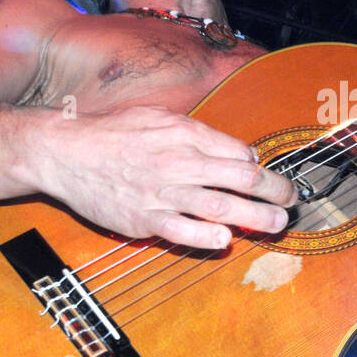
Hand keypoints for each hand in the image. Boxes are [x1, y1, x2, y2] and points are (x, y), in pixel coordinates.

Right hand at [33, 105, 296, 247]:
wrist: (65, 152)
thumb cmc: (113, 133)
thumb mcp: (158, 116)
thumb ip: (198, 132)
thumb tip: (238, 151)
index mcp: (185, 133)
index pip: (239, 152)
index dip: (260, 165)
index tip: (266, 176)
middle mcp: (179, 162)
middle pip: (242, 178)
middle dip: (275, 190)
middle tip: (291, 200)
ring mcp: (163, 193)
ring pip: (222, 207)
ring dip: (258, 218)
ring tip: (278, 224)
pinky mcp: (145, 219)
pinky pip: (184, 232)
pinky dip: (208, 237)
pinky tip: (226, 240)